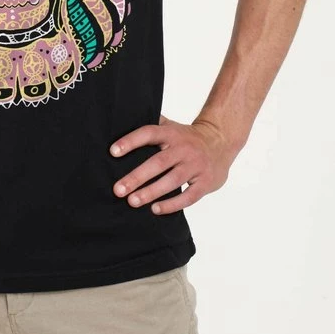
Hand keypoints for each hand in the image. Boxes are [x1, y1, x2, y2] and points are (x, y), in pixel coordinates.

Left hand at [109, 115, 238, 213]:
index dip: (131, 141)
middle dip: (137, 177)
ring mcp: (196, 165)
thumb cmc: (187, 137)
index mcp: (172, 133)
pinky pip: (188, 196)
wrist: (221, 142)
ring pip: (172, 180)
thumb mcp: (171, 126)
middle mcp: (184, 148)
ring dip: (151, 192)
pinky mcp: (206, 182)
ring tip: (133, 201)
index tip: (112, 152)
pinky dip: (172, 204)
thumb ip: (152, 126)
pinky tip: (155, 209)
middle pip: (158, 162)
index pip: (149, 133)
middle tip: (118, 189)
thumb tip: (122, 123)